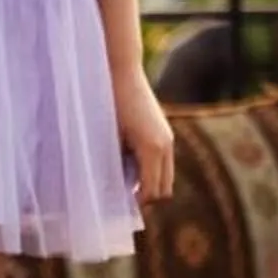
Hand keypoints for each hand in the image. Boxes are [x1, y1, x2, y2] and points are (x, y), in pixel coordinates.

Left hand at [115, 65, 174, 204]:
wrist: (122, 71)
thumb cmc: (109, 103)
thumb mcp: (109, 138)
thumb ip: (117, 164)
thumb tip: (117, 188)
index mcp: (151, 149)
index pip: (151, 191)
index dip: (136, 203)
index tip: (118, 206)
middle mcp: (165, 146)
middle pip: (164, 190)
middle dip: (145, 197)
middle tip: (122, 199)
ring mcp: (168, 139)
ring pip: (166, 178)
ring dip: (150, 184)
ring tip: (126, 183)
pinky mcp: (165, 133)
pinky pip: (164, 163)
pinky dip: (152, 170)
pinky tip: (131, 164)